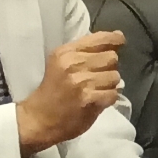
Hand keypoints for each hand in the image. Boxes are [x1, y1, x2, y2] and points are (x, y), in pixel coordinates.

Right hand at [18, 32, 124, 153]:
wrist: (38, 119)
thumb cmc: (52, 90)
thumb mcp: (62, 63)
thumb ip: (86, 51)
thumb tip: (118, 37)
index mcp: (66, 52)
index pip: (100, 38)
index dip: (115, 39)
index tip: (120, 41)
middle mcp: (73, 64)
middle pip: (111, 58)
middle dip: (109, 67)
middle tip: (98, 77)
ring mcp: (82, 82)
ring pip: (115, 76)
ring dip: (109, 85)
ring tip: (96, 90)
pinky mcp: (89, 99)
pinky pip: (113, 94)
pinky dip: (108, 98)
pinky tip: (97, 101)